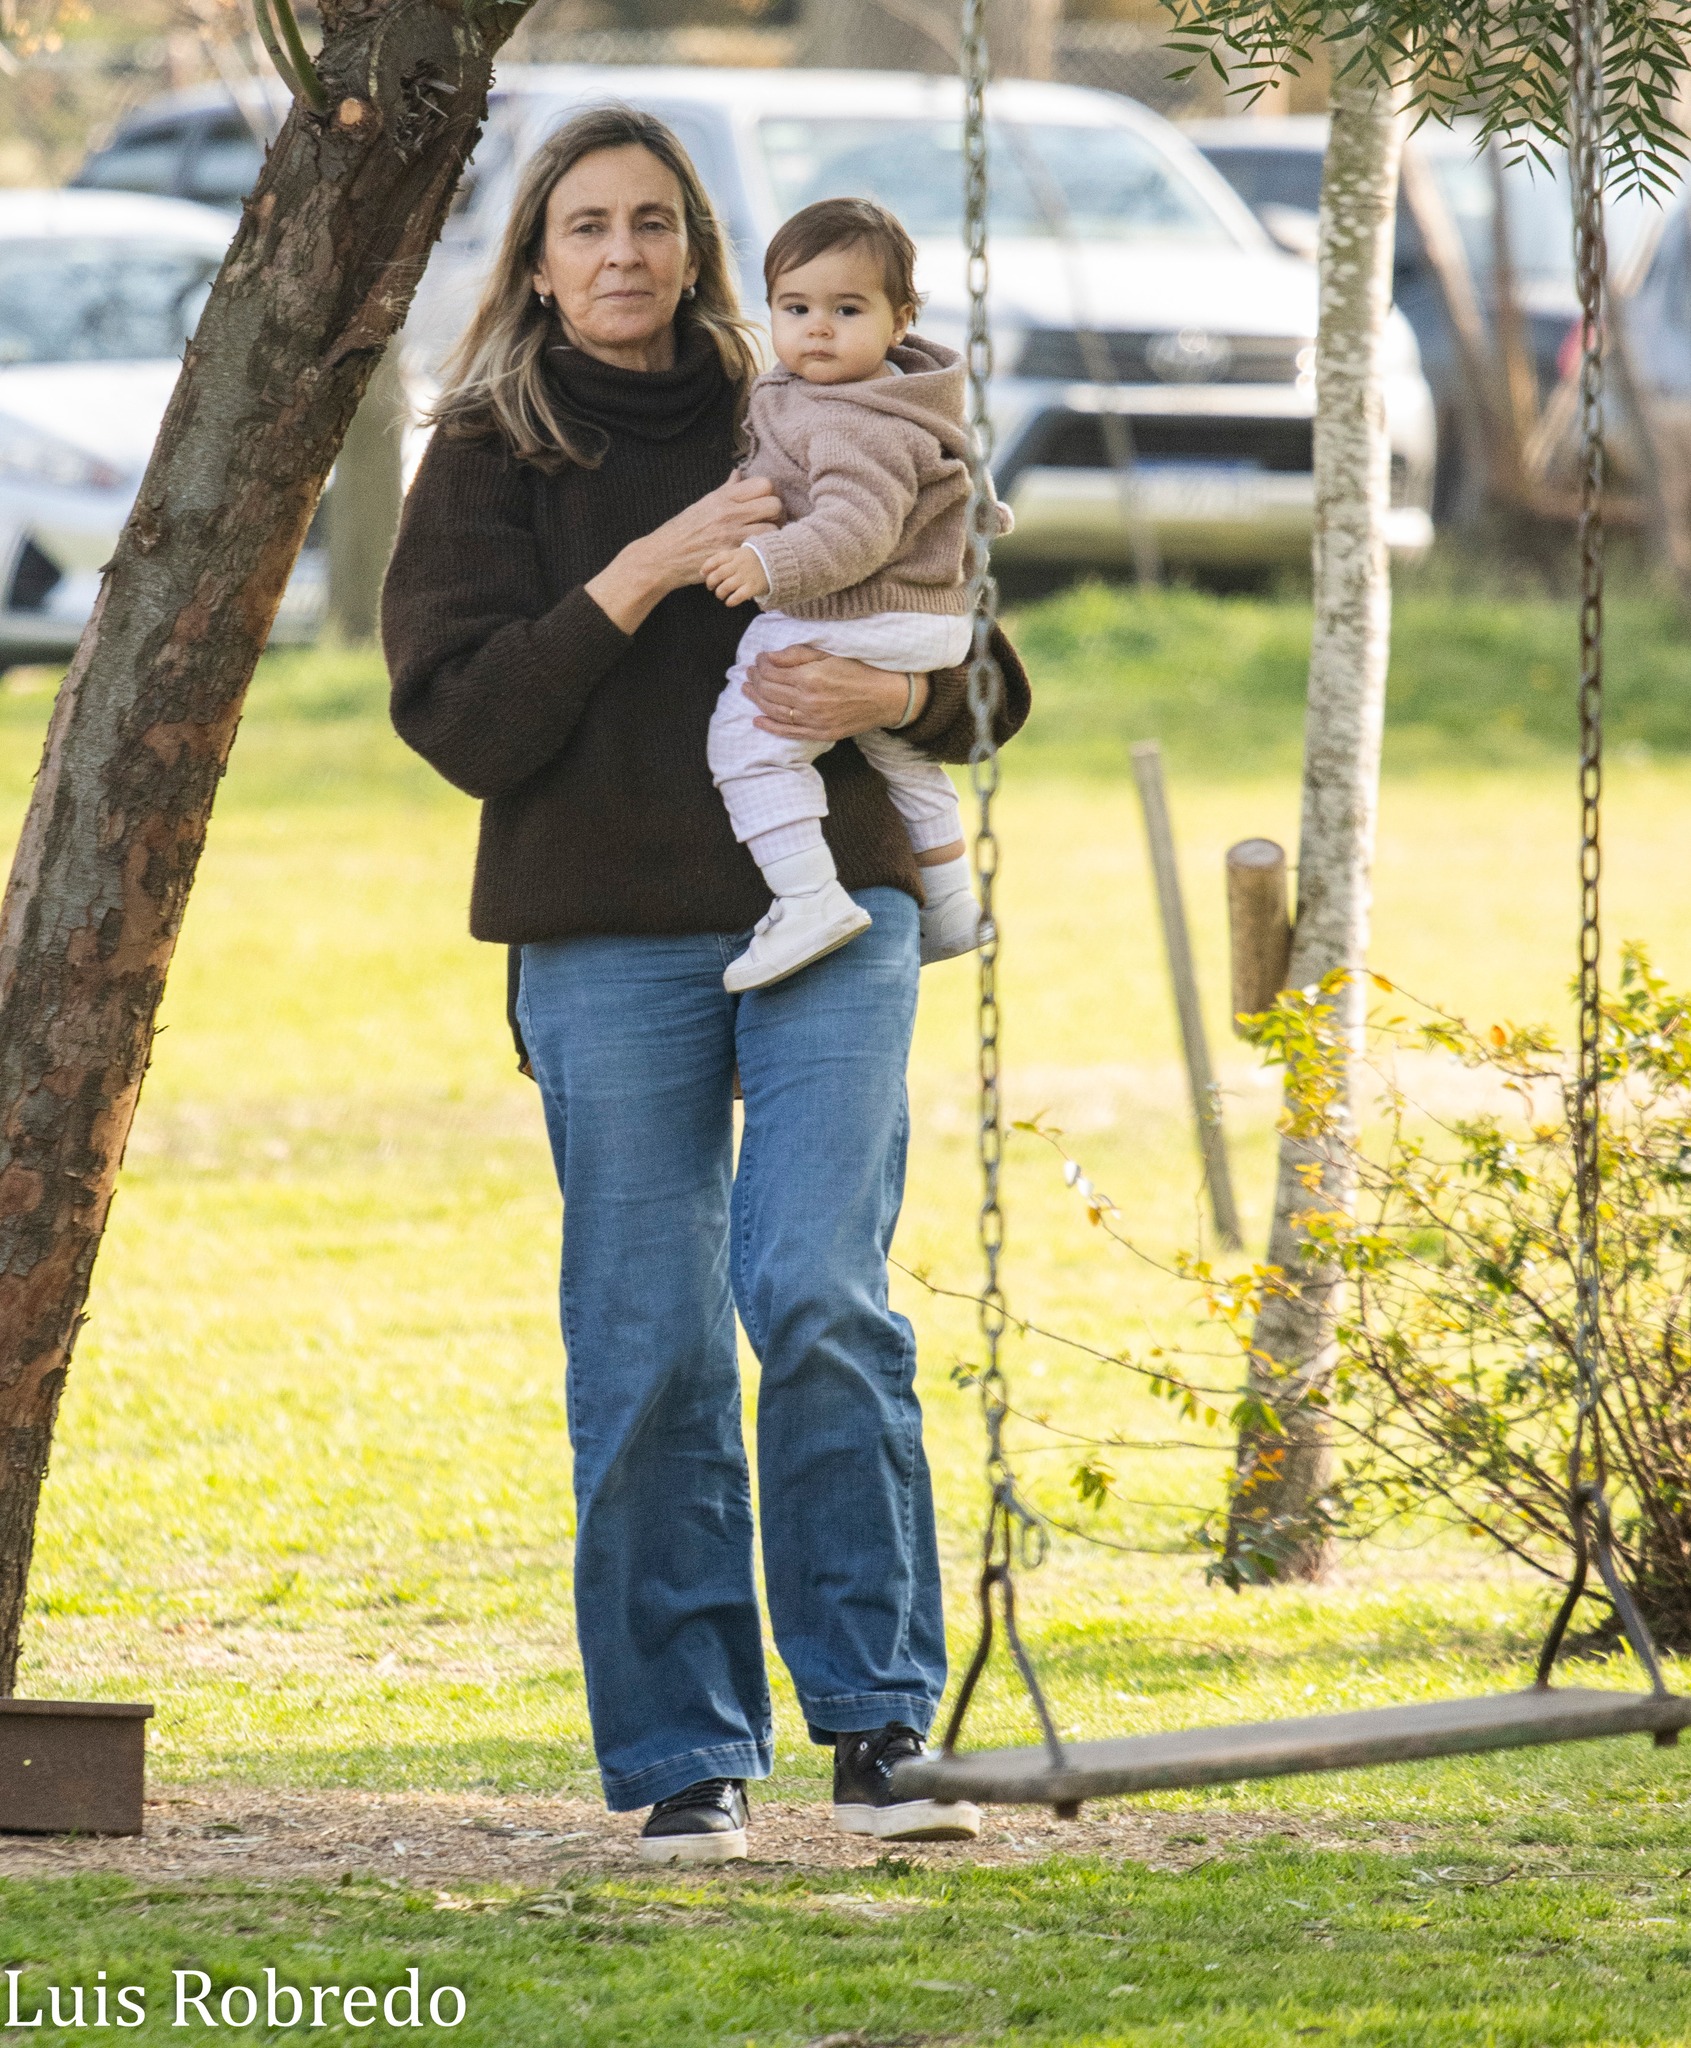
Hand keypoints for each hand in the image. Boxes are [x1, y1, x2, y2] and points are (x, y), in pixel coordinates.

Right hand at [586, 474, 782, 632]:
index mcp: (723, 497)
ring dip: (773, 536)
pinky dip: (762, 553)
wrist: (663, 557)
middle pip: (774, 504)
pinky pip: (760, 550)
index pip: (764, 484)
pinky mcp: (731, 555)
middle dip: (777, 514)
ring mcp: (731, 535)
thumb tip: (738, 474)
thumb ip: (725, 491)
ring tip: (765, 541)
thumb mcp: (702, 505)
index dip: (770, 494)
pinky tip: (756, 555)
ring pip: (773, 529)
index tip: (765, 505)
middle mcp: (729, 512)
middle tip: (770, 523)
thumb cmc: (682, 531)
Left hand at [703, 544, 770, 606]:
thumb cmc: (756, 560)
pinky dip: (731, 601)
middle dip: (711, 582)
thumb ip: (728, 558)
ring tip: (720, 595)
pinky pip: (738, 596)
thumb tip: (708, 569)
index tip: (703, 573)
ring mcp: (746, 576)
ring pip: (726, 586)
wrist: (779, 562)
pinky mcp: (753, 587)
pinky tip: (729, 602)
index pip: (716, 559)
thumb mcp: (742, 553)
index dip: (707, 567)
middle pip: (718, 574)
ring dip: (720, 593)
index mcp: (735, 555)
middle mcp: (739, 565)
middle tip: (711, 587)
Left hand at [744, 642, 926, 743]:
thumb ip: (797, 655)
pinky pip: (788, 732)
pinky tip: (757, 720)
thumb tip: (768, 657)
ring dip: (756, 700)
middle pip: (769, 691)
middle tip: (748, 673)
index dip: (760, 664)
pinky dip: (770, 727)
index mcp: (809, 677)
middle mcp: (808, 701)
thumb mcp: (829, 654)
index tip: (758, 659)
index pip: (772, 672)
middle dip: (754, 680)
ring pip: (774, 711)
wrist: (886, 696)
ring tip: (746, 690)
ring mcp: (813, 720)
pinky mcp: (820, 732)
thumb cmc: (860, 670)